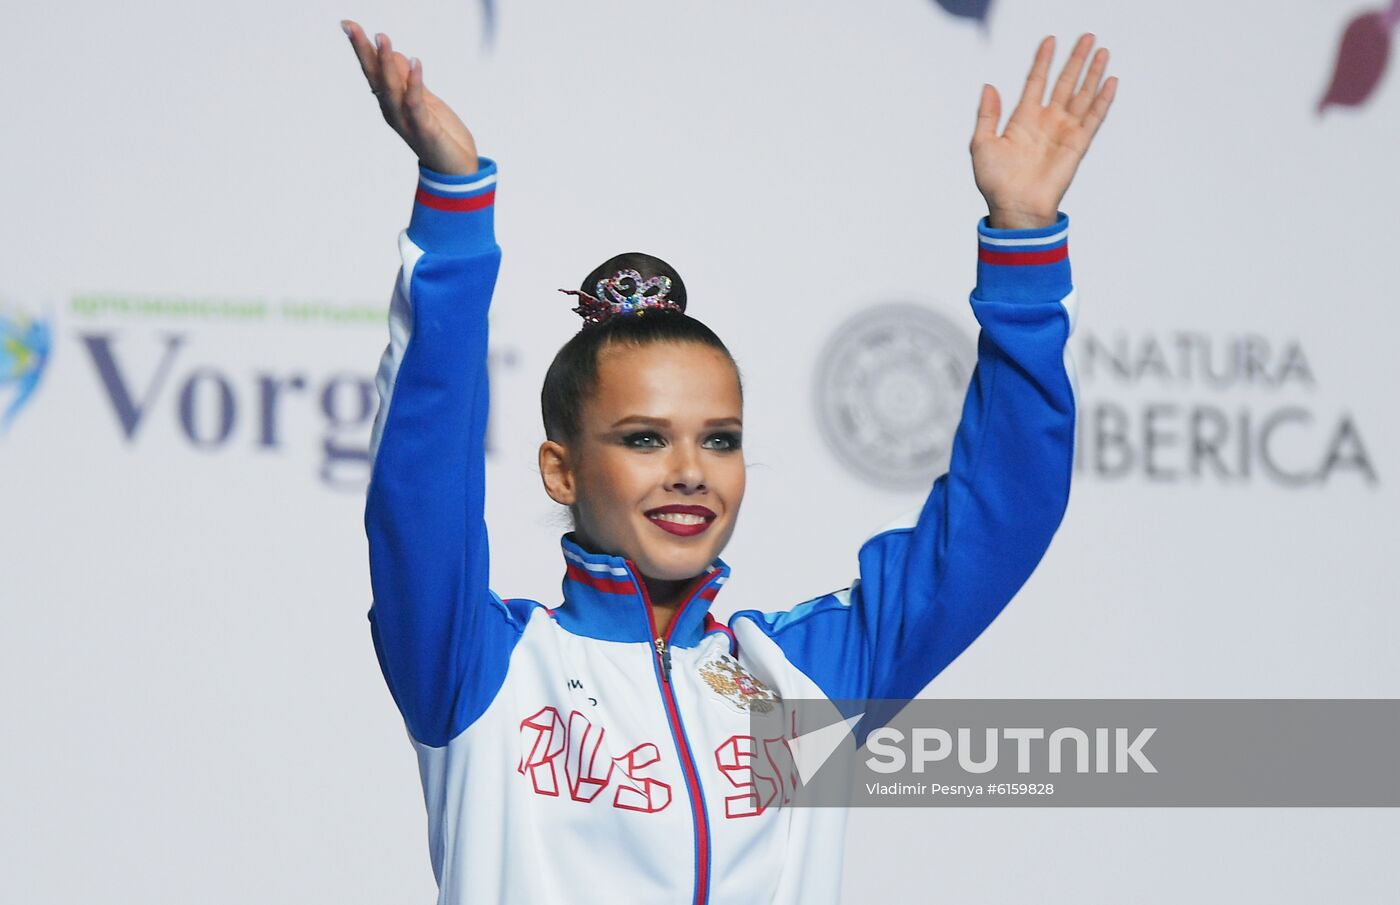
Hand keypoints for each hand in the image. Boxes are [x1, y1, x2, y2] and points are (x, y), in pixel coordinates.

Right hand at [341, 19, 478, 175]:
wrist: (457, 169)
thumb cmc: (440, 135)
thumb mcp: (425, 100)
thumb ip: (409, 80)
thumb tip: (394, 54)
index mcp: (391, 103)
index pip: (373, 72)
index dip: (362, 49)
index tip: (349, 25)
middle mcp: (393, 112)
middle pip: (375, 77)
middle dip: (364, 52)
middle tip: (351, 27)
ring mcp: (407, 121)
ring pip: (392, 88)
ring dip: (386, 63)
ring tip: (382, 38)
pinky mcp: (424, 129)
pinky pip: (417, 102)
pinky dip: (415, 82)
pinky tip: (415, 62)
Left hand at [971, 34, 1116, 229]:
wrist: (1014, 208)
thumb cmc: (996, 182)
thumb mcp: (981, 144)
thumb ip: (987, 114)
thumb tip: (989, 86)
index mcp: (1023, 119)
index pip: (1036, 81)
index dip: (1043, 61)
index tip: (1050, 40)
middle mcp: (1046, 122)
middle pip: (1065, 82)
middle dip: (1076, 60)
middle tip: (1088, 37)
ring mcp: (1063, 132)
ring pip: (1082, 95)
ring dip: (1093, 73)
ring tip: (1102, 51)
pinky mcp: (1077, 145)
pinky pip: (1093, 118)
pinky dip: (1103, 100)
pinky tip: (1110, 81)